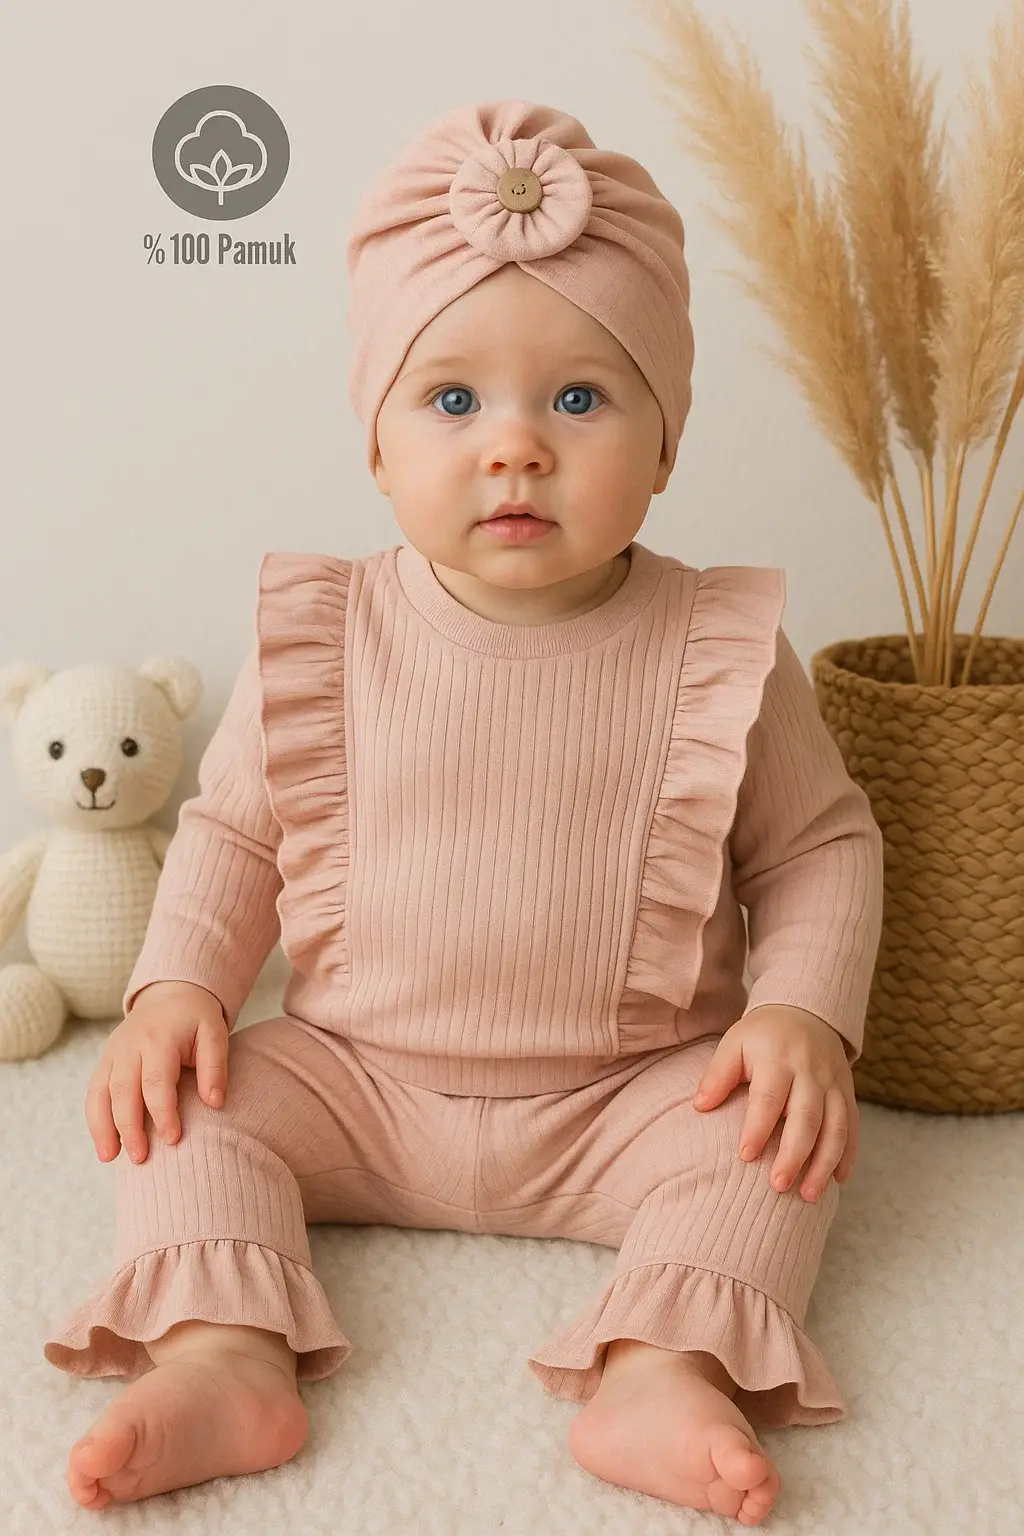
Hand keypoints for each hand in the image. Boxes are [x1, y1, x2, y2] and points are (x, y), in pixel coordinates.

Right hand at [85, 981, 228, 1164]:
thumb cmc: (196, 1019)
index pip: (156, 1082)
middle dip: (128, 1128)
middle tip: (140, 1159)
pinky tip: (105, 1145)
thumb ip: (216, 1068)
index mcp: (158, 1039)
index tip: (173, 1140)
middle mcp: (129, 1046)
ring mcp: (112, 1053)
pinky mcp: (104, 1062)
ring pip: (99, 1094)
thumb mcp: (215, 1034)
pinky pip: (93, 1093)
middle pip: (122, 1091)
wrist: (169, 995)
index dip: (163, 1113)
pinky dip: (95, 1120)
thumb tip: (215, 1104)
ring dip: (102, 1128)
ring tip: (110, 1158)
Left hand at [692, 1004, 857, 1201]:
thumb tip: (699, 1106)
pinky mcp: (847, 1093)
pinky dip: (848, 1155)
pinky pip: (853, 1127)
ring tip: (808, 1196)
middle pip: (807, 1118)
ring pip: (836, 1128)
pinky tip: (838, 1180)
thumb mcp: (734, 1043)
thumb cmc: (762, 1035)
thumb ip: (718, 1074)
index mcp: (778, 1059)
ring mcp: (833, 1084)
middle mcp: (810, 1073)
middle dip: (794, 1155)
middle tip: (778, 1186)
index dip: (758, 1128)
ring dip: (824, 1164)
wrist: (805, 1011)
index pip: (769, 1098)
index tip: (745, 1155)